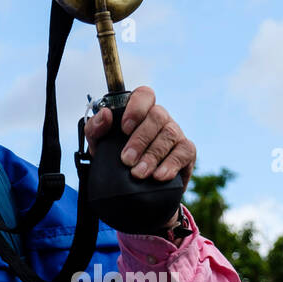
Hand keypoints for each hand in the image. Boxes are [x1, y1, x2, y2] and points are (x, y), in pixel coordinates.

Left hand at [84, 85, 194, 225]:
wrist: (129, 186)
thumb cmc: (115, 157)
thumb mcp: (99, 143)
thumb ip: (96, 128)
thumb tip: (105, 114)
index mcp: (140, 110)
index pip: (144, 95)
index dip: (136, 108)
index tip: (124, 129)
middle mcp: (160, 118)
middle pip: (157, 116)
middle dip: (140, 139)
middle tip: (126, 160)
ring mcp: (175, 133)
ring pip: (169, 135)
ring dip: (152, 155)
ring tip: (138, 173)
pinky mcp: (186, 151)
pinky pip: (184, 152)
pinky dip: (170, 165)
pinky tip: (159, 176)